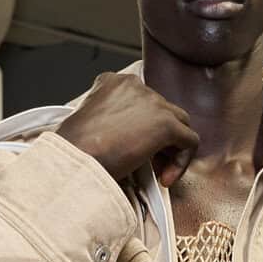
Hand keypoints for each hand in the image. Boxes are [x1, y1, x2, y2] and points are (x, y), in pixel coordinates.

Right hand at [58, 73, 198, 188]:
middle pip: (162, 111)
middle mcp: (135, 85)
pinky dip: (182, 162)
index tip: (133, 150)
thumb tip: (123, 139)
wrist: (73, 159)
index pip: (142, 102)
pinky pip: (189, 141)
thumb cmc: (73, 150)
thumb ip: (109, 122)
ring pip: (180, 124)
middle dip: (158, 140)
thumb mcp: (87, 124)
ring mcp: (152, 102)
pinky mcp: (165, 124)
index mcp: (113, 82)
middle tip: (148, 166)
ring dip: (171, 150)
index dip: (142, 129)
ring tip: (158, 173)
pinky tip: (165, 179)